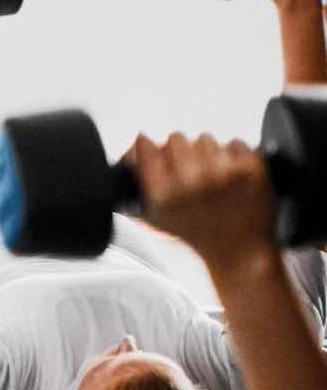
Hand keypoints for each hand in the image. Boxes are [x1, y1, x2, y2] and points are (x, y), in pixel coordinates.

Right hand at [131, 132, 273, 266]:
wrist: (240, 252)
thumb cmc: (196, 234)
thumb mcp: (155, 215)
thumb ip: (140, 179)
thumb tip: (137, 140)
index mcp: (163, 193)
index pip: (146, 144)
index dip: (150, 148)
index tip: (156, 155)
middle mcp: (191, 180)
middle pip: (177, 137)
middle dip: (180, 151)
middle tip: (189, 174)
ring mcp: (224, 173)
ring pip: (205, 138)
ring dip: (207, 154)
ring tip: (213, 180)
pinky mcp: (251, 169)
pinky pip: (234, 143)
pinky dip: (233, 157)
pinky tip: (231, 179)